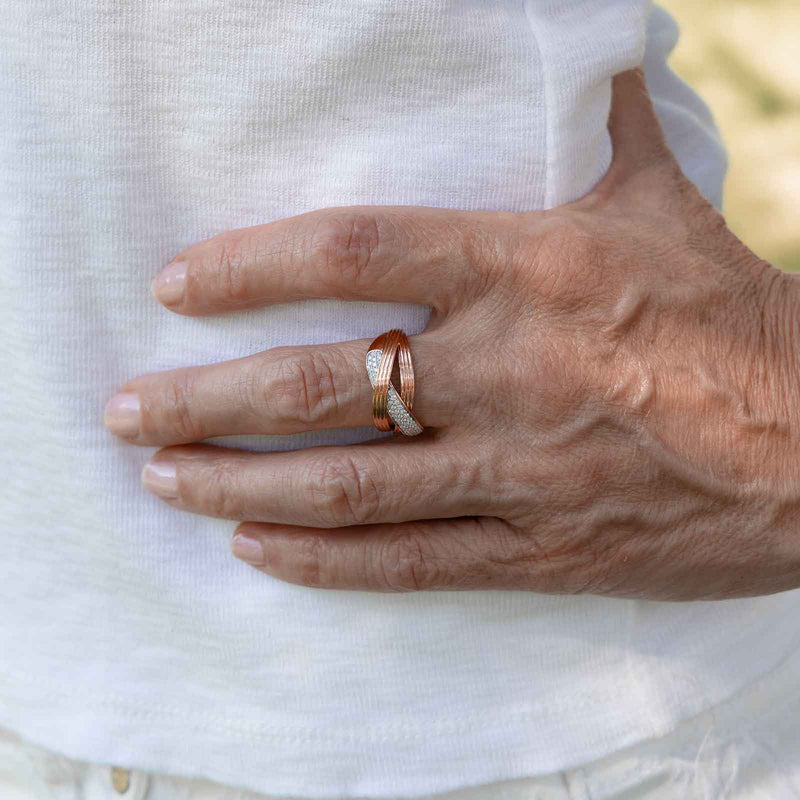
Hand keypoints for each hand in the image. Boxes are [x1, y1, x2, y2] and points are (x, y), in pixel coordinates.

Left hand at [104, 68, 799, 599]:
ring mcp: (516, 472)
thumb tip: (585, 43)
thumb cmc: (736, 319)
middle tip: (128, 409)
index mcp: (531, 270)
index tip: (178, 285)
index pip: (355, 251)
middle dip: (210, 398)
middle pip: (321, 385)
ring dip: (242, 486)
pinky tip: (256, 552)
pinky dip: (324, 563)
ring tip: (165, 481)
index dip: (251, 265)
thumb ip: (599, 129)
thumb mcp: (662, 203)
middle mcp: (506, 371)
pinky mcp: (537, 552)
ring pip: (348, 485)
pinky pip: (408, 563)